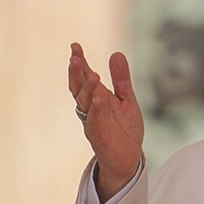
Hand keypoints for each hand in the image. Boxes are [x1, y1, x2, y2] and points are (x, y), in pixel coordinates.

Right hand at [68, 42, 143, 202]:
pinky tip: (99, 99)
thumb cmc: (124, 128)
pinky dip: (96, 110)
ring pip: (85, 103)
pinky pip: (95, 122)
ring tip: (92, 74)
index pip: (84, 77)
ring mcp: (93, 122)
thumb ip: (121, 79)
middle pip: (78, 87)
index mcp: (96, 97)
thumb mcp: (127, 99)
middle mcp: (91, 108)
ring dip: (87, 89)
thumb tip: (116, 54)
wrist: (129, 157)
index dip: (79, 62)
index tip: (75, 46)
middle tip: (75, 56)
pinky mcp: (99, 136)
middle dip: (76, 72)